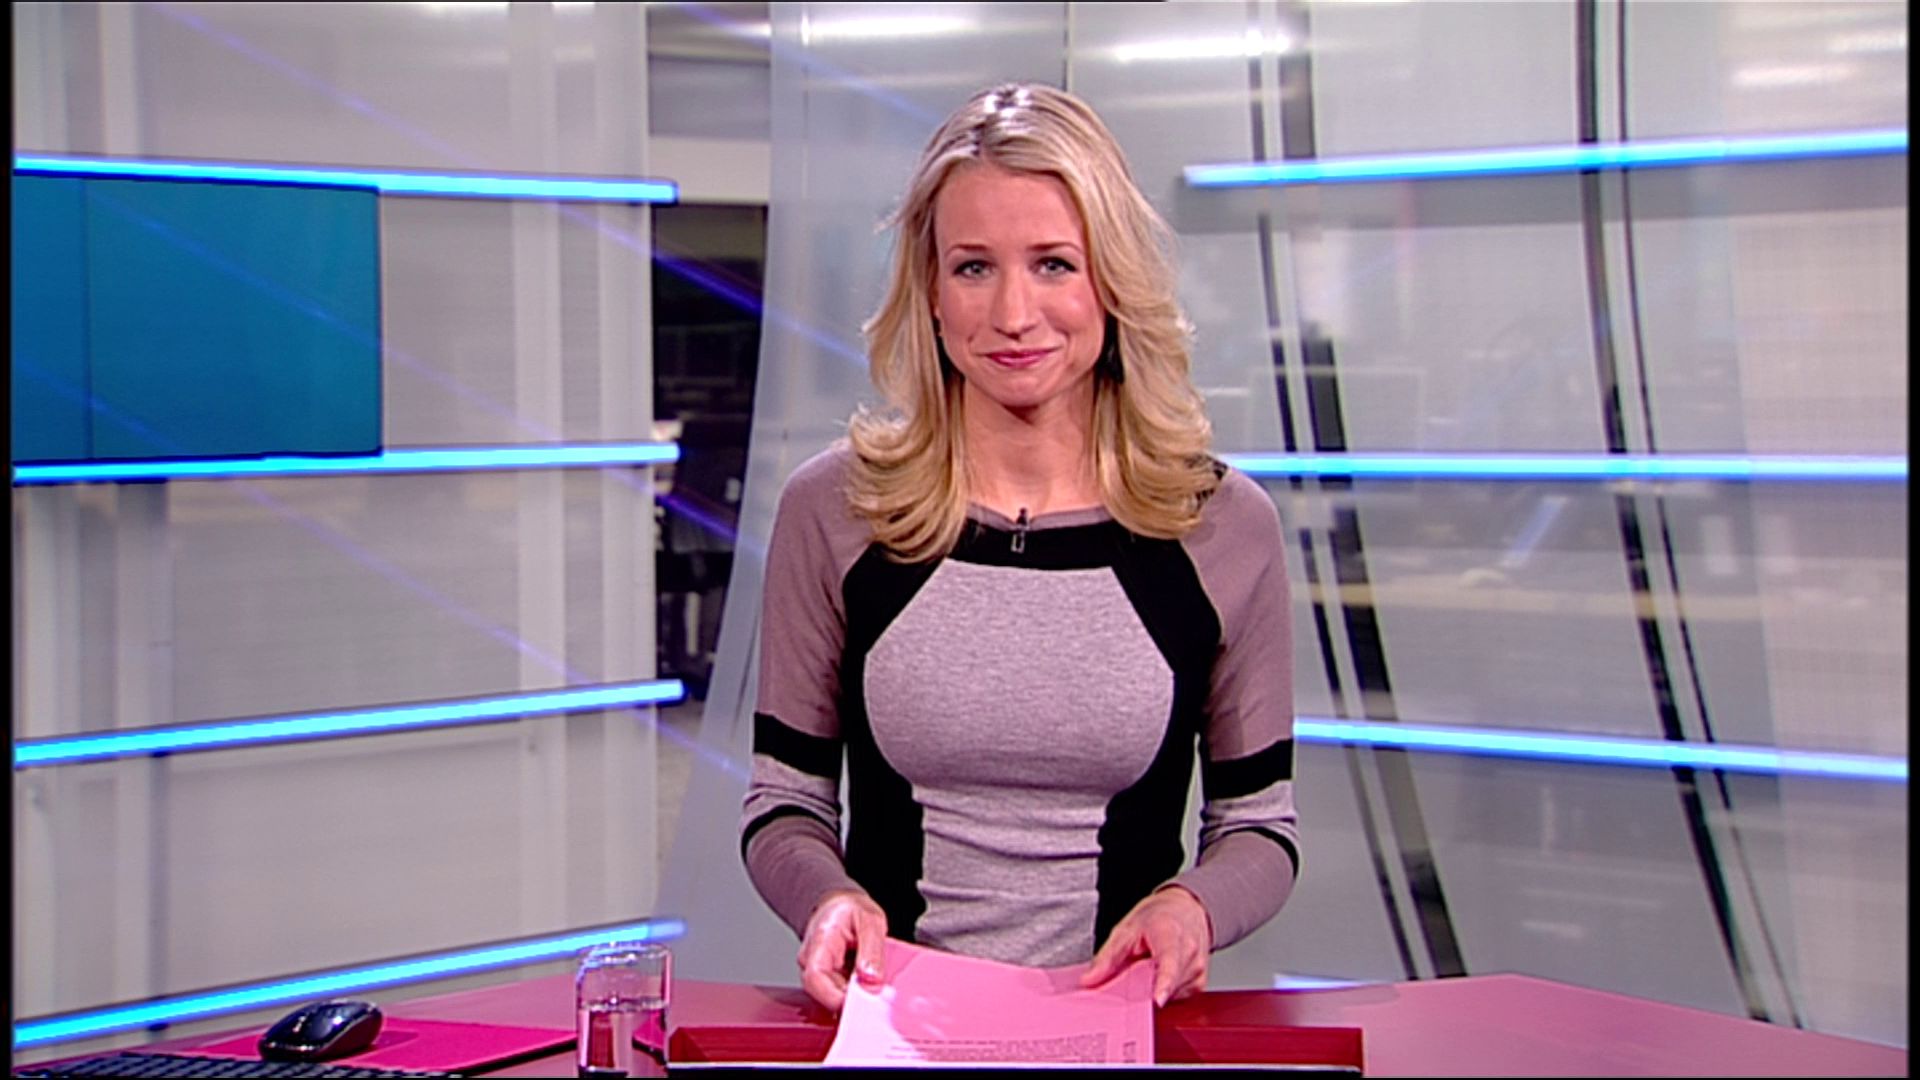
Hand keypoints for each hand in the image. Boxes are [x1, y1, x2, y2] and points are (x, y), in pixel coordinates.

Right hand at [796, 888, 888, 1011]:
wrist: (840, 906)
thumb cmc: (851, 910)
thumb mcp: (870, 920)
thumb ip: (872, 949)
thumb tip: (872, 979)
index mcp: (819, 941)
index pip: (815, 977)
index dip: (834, 996)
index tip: (859, 1002)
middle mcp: (811, 960)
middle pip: (821, 992)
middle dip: (848, 1001)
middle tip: (873, 1000)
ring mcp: (816, 972)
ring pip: (829, 997)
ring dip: (852, 999)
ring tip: (872, 990)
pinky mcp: (825, 980)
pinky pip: (836, 994)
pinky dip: (853, 996)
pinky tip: (866, 989)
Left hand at [1080, 885, 1213, 1006]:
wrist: (1186, 908)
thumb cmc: (1159, 916)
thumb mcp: (1126, 929)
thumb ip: (1108, 957)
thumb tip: (1090, 980)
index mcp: (1171, 935)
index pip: (1169, 965)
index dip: (1163, 985)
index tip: (1157, 1000)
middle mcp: (1190, 954)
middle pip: (1165, 985)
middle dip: (1143, 988)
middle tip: (1132, 975)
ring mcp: (1198, 970)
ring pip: (1170, 995)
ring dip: (1153, 989)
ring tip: (1149, 968)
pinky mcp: (1199, 984)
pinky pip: (1177, 997)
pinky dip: (1164, 991)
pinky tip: (1158, 976)